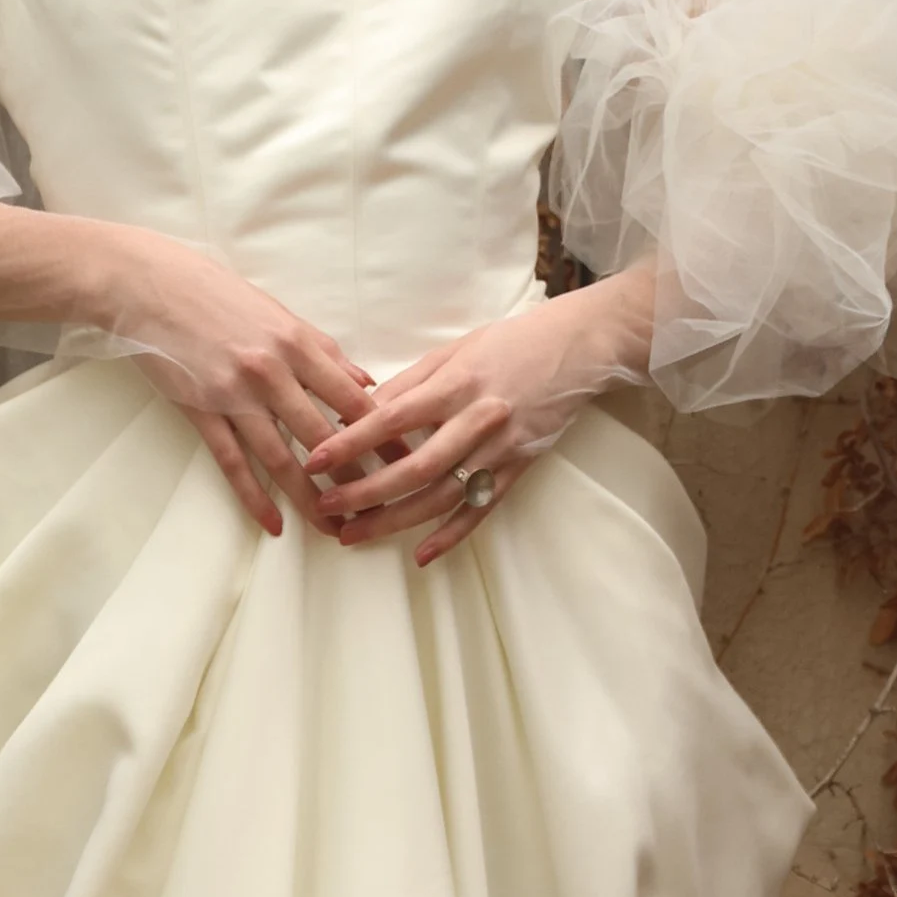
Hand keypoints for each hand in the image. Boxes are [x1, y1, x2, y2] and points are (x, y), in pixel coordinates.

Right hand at [95, 229, 380, 538]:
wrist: (146, 284)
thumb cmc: (212, 291)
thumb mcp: (275, 311)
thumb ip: (321, 349)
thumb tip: (363, 380)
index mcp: (295, 342)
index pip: (352, 398)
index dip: (383, 433)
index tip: (408, 458)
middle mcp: (270, 371)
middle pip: (324, 436)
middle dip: (357, 475)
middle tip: (382, 506)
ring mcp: (235, 395)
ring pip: (284, 458)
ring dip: (311, 498)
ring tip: (335, 528)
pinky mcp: (202, 411)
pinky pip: (235, 463)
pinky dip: (255, 497)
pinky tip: (274, 524)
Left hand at [304, 272, 652, 564]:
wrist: (581, 348)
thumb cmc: (511, 342)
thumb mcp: (455, 350)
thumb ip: (411, 382)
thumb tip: (364, 409)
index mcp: (456, 382)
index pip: (394, 416)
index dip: (352, 441)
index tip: (315, 459)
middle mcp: (478, 418)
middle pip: (415, 466)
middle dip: (365, 492)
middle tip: (326, 507)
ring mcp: (501, 447)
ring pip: (443, 495)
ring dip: (396, 520)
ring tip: (355, 533)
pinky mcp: (520, 467)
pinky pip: (482, 507)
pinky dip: (452, 534)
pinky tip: (422, 554)